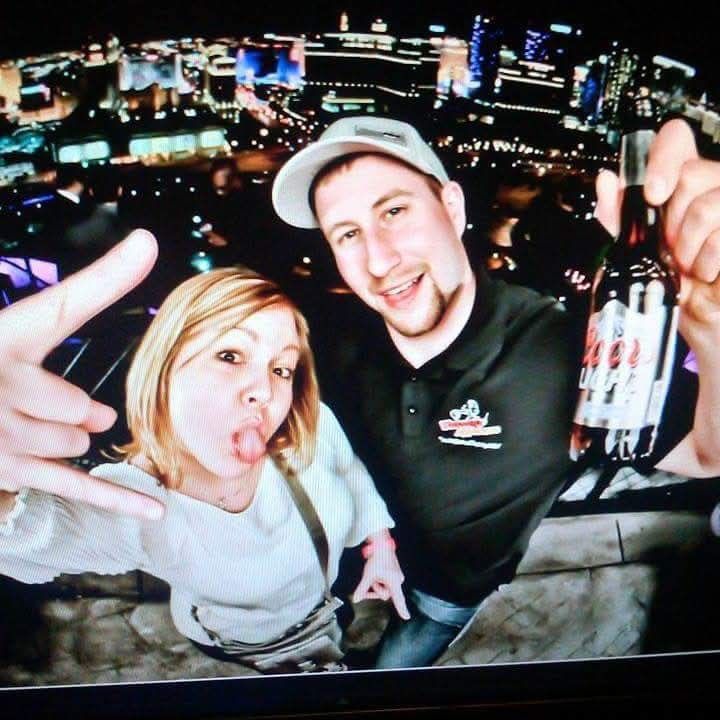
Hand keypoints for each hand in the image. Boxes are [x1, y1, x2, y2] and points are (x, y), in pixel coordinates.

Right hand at [0, 230, 163, 519]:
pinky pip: (74, 489)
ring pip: (78, 442)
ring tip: (22, 423)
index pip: (66, 307)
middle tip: (33, 402)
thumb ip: (89, 288)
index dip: (105, 279)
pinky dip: (119, 501)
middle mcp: (2, 387)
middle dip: (73, 410)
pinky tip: (157, 512)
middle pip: (81, 405)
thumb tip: (147, 239)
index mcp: (7, 338)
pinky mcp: (8, 472)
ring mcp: (3, 438)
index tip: (144, 241)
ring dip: (65, 437)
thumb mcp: (24, 322)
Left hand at [352, 532, 409, 619]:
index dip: (402, 609)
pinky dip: (380, 579)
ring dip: (377, 583)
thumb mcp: (368, 575)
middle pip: (385, 593)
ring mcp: (397, 576)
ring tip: (373, 574)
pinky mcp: (394, 572)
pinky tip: (376, 572)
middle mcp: (398, 580)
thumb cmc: (378, 559)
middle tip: (369, 581)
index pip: (399, 600)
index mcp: (394, 583)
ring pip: (385, 587)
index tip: (406, 617)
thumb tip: (356, 599)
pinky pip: (386, 581)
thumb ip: (362, 589)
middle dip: (376, 589)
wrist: (381, 544)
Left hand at [595, 119, 719, 351]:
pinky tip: (708, 272)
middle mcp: (715, 187)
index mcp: (685, 185)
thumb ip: (619, 217)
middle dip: (671, 220)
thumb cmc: (676, 287)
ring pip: (707, 203)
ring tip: (690, 264)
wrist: (709, 324)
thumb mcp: (636, 252)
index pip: (677, 138)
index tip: (652, 193)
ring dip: (689, 245)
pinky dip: (708, 259)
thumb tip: (606, 181)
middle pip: (692, 172)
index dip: (664, 155)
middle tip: (672, 248)